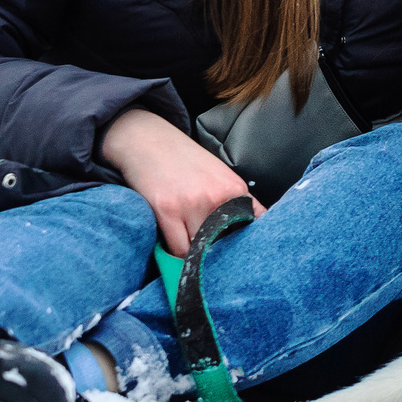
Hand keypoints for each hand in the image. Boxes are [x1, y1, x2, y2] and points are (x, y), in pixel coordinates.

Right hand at [99, 108, 262, 255]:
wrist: (147, 140)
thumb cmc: (184, 161)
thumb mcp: (218, 175)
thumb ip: (235, 203)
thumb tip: (253, 230)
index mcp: (235, 189)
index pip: (253, 227)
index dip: (247, 247)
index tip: (241, 258)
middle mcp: (217, 197)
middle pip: (225, 244)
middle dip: (219, 256)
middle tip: (212, 262)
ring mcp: (192, 204)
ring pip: (200, 250)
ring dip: (196, 257)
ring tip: (191, 254)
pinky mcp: (166, 210)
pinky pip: (178, 249)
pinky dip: (177, 256)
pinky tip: (175, 250)